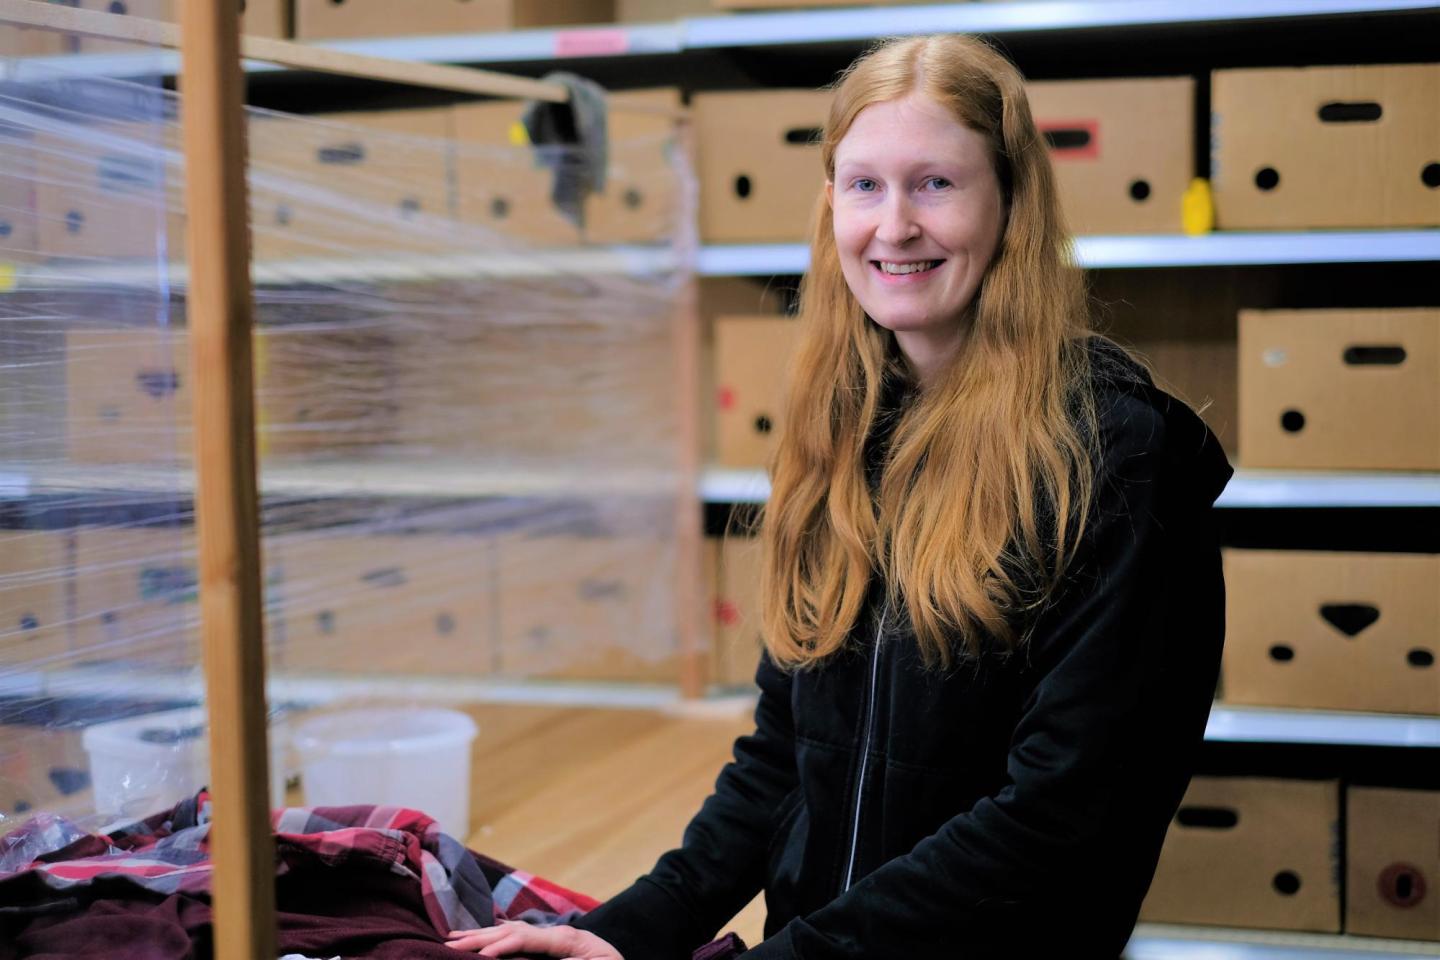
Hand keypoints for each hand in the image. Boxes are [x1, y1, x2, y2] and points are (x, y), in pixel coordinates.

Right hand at [445, 920, 623, 959]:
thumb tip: (537, 955)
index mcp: (566, 939)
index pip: (524, 939)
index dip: (501, 945)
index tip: (480, 954)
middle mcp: (555, 934)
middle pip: (511, 931)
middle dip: (480, 937)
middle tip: (450, 942)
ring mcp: (551, 938)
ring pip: (510, 931)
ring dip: (481, 934)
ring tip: (454, 937)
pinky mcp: (550, 946)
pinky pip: (517, 938)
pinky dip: (495, 936)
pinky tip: (481, 937)